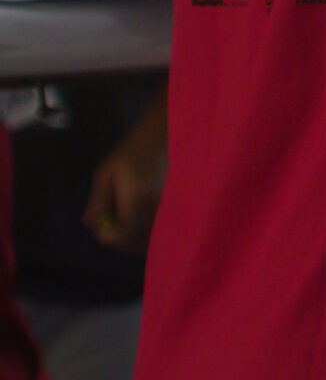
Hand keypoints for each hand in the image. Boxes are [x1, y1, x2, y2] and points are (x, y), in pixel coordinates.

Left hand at [84, 91, 167, 253]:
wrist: (168, 134)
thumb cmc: (134, 150)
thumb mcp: (107, 172)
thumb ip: (98, 200)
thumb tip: (90, 223)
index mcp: (137, 202)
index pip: (122, 238)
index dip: (106, 237)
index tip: (99, 226)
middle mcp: (158, 211)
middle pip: (137, 244)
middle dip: (120, 239)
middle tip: (111, 223)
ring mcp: (172, 210)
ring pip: (152, 240)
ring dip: (136, 237)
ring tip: (127, 218)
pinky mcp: (181, 207)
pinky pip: (163, 230)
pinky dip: (150, 231)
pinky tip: (143, 215)